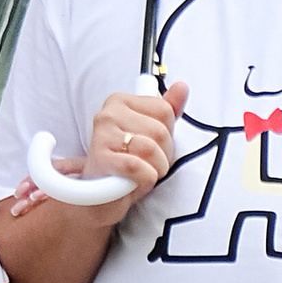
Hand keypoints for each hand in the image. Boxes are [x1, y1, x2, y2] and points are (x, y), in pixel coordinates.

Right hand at [87, 77, 186, 193]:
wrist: (99, 196)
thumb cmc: (127, 161)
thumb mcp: (149, 133)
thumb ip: (167, 109)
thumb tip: (182, 86)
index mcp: (120, 100)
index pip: (165, 110)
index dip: (167, 135)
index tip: (152, 144)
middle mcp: (108, 113)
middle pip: (160, 131)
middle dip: (162, 154)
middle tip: (146, 163)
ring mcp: (101, 135)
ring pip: (151, 149)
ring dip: (155, 169)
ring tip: (141, 172)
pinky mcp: (100, 158)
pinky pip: (137, 167)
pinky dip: (143, 179)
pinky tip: (133, 181)